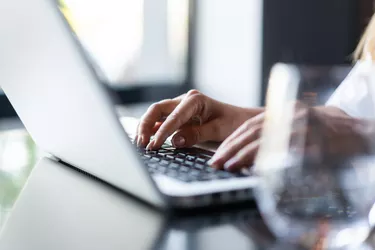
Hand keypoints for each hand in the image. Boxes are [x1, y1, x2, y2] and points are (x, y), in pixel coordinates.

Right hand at [135, 90, 262, 149]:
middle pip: (157, 110)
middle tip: (141, 143)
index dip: (162, 132)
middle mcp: (185, 100)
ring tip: (140, 143)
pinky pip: (161, 121)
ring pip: (156, 114)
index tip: (154, 145)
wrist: (241, 122)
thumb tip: (173, 140)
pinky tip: (146, 139)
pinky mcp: (179, 116)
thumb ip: (196, 135)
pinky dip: (152, 129)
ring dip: (146, 127)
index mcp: (195, 100)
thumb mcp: (217, 130)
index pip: (173, 116)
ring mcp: (180, 107)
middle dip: (146, 125)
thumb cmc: (233, 124)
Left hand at [209, 105, 371, 171]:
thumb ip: (276, 138)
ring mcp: (299, 123)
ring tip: (227, 166)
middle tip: (215, 162)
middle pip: (251, 131)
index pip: (249, 125)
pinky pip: (283, 149)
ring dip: (242, 154)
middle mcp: (287, 113)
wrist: (361, 133)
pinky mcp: (310, 136)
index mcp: (282, 112)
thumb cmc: (328, 136)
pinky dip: (266, 158)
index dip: (232, 140)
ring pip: (263, 139)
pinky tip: (254, 168)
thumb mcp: (297, 131)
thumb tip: (252, 156)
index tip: (218, 153)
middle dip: (230, 148)